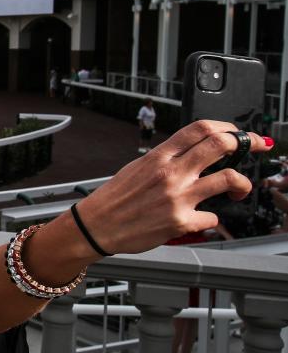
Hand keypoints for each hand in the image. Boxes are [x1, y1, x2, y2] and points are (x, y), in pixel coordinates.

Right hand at [76, 121, 269, 252]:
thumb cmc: (115, 198)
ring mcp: (178, 198)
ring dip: (243, 184)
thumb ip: (167, 159)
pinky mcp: (182, 222)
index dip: (227, 127)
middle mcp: (171, 173)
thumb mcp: (137, 168)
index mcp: (158, 157)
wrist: (96, 226)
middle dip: (248, 143)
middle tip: (256, 148)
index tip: (238, 132)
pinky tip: (200, 218)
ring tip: (240, 189)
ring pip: (229, 179)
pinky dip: (210, 218)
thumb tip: (195, 153)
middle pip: (221, 145)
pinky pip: (212, 217)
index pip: (200, 129)